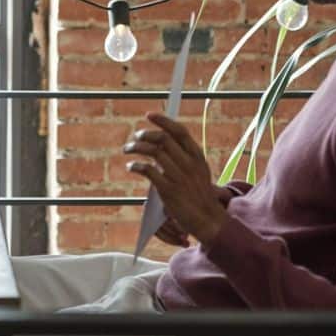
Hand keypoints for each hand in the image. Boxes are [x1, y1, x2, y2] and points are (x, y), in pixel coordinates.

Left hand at [123, 113, 228, 244]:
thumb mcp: (198, 171)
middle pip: (164, 139)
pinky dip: (136, 165)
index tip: (149, 115)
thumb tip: (160, 140)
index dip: (163, 120)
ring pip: (154, 152)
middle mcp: (189, 163)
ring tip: (128, 149)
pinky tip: (131, 166)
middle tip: (135, 137)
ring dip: (136, 148)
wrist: (208, 220)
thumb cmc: (199, 195)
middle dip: (146, 134)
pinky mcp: (169, 190)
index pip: (180, 131)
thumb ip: (183, 156)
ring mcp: (179, 176)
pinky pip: (148, 170)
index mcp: (197, 156)